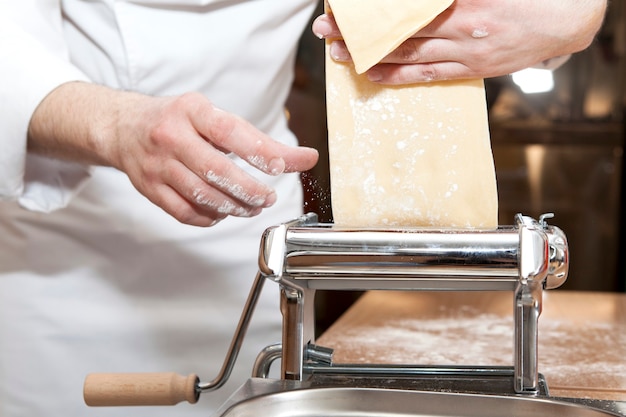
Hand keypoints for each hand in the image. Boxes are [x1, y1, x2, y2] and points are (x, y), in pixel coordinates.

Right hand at [28, 83, 318, 226]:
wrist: (123, 127)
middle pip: (217, 172)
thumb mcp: (216, 118)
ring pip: (202, 196)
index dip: (258, 151)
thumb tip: (305, 159)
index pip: (230, 132)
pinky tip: (223, 213)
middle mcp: (171, 136)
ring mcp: (157, 165)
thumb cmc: (180, 121)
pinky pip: (185, 212)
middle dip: (250, 191)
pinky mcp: (149, 189)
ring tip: (252, 207)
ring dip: (235, 208)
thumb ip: (259, 141)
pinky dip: (210, 218)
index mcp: (191, 111)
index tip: (282, 166)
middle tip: (269, 198)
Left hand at [313, 0, 606, 83]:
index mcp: (460, 3)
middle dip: (357, 33)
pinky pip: (427, 75)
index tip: (342, 11)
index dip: (369, 14)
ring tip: (338, 54)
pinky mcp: (470, 69)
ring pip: (406, 55)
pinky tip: (373, 75)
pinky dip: (398, 76)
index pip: (401, 10)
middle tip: (326, 31)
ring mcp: (463, 52)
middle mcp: (457, 28)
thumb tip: (409, 2)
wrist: (567, 18)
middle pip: (395, 32)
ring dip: (368, 56)